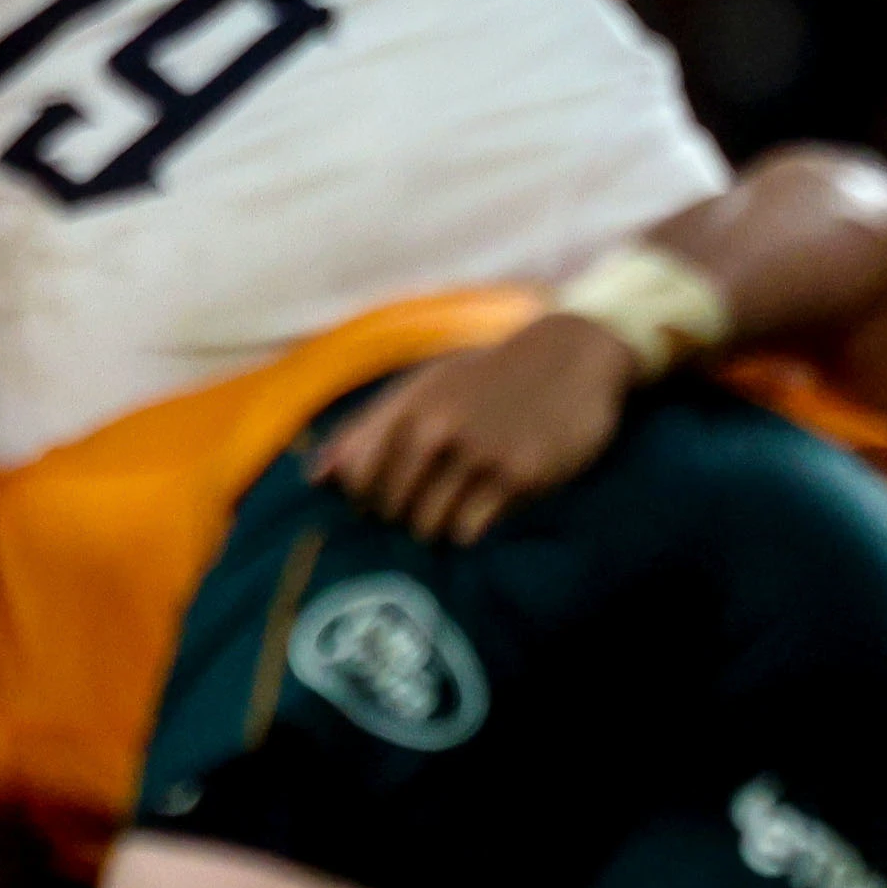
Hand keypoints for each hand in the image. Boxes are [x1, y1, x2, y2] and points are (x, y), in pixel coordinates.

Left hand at [311, 313, 644, 543]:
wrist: (572, 355)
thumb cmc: (488, 376)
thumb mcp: (427, 386)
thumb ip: (368, 428)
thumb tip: (314, 477)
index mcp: (410, 404)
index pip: (356, 477)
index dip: (366, 496)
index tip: (386, 496)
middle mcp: (438, 428)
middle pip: (392, 510)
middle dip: (406, 514)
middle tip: (434, 499)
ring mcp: (479, 454)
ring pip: (429, 527)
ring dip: (440, 525)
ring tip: (463, 501)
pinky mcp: (519, 477)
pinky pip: (471, 531)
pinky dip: (474, 526)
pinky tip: (492, 501)